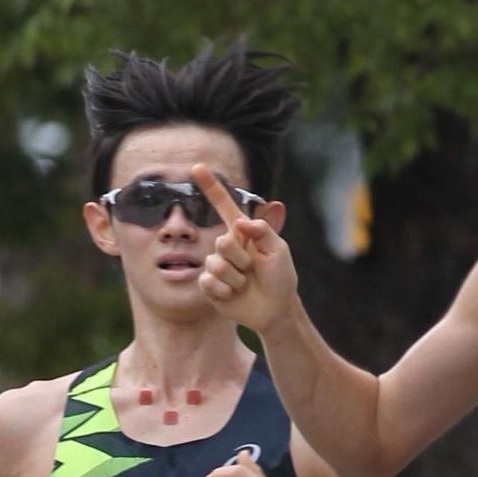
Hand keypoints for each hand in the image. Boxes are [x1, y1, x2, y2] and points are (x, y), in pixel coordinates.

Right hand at [193, 163, 297, 333]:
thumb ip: (263, 230)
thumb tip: (241, 222)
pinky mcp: (209, 286)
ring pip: (217, 265)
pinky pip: (209, 282)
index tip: (197, 167)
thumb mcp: (279, 250)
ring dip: (236, 278)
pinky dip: (226, 291)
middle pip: (223, 242)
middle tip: (253, 269)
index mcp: (242, 232)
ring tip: (245, 284)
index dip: (210, 186)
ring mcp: (216, 266)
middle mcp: (226, 246)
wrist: (275, 309)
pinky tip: (234, 295)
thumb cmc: (280, 276)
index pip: (223, 206)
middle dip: (242, 258)